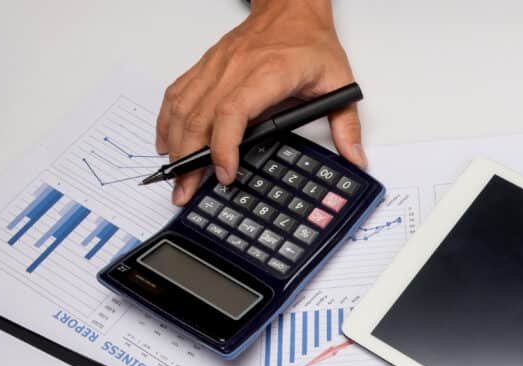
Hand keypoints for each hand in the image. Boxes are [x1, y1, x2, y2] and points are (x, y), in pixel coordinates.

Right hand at [155, 0, 363, 205]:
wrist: (292, 8)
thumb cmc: (311, 42)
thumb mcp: (340, 82)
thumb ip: (348, 125)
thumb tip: (356, 158)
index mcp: (269, 73)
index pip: (234, 112)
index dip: (224, 146)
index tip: (226, 173)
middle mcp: (235, 68)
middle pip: (200, 116)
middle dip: (190, 159)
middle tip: (188, 190)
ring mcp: (217, 66)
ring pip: (184, 106)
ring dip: (174, 143)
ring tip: (175, 175)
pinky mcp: (206, 66)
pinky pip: (178, 93)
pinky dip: (168, 119)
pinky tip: (167, 141)